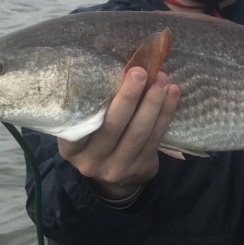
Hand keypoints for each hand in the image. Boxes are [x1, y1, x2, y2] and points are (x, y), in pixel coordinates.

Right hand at [58, 68, 179, 198]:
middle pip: (112, 126)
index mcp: (71, 148)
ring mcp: (116, 168)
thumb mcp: (86, 130)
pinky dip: (165, 113)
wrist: (114, 180)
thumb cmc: (98, 141)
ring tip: (162, 79)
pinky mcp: (140, 168)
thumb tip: (114, 64)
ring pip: (138, 132)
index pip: (77, 123)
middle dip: (128, 97)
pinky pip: (155, 138)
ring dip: (153, 103)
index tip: (104, 74)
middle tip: (140, 72)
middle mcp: (91, 160)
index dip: (92, 100)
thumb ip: (92, 109)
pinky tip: (172, 94)